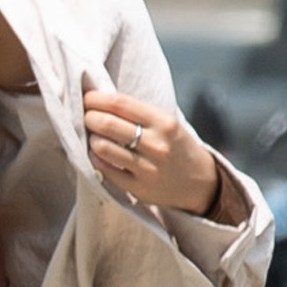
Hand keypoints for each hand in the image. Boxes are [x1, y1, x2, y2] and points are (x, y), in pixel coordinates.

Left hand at [82, 89, 234, 218]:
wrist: (201, 182)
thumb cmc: (176, 146)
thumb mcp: (166, 123)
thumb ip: (137, 113)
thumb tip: (98, 100)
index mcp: (164, 122)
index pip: (120, 103)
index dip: (97, 98)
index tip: (87, 98)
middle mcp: (157, 144)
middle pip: (108, 124)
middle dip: (89, 117)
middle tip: (85, 116)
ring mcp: (148, 169)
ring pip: (104, 148)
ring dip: (91, 138)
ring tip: (92, 136)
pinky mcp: (139, 188)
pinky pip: (107, 171)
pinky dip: (95, 159)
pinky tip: (96, 153)